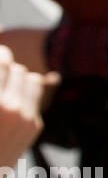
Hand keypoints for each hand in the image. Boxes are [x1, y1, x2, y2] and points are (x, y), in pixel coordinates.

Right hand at [0, 46, 56, 169]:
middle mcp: (7, 106)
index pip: (2, 61)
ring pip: (31, 78)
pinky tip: (13, 102)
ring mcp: (24, 117)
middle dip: (5, 70)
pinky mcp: (34, 125)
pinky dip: (25, 94)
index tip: (0, 56)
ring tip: (5, 88)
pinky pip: (35, 96)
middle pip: (16, 68)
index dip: (0, 56)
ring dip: (18, 79)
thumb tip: (5, 52)